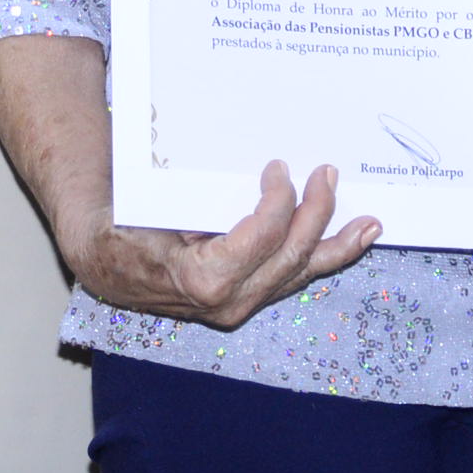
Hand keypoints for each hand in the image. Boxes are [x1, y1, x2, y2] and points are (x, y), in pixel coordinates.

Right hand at [65, 160, 379, 330]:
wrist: (101, 261)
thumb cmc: (121, 228)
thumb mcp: (149, 208)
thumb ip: (194, 202)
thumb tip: (246, 173)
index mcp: (205, 281)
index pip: (262, 238)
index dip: (279, 201)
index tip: (279, 167)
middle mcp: (230, 302)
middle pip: (291, 255)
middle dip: (316, 212)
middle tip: (327, 172)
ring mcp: (242, 305)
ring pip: (300, 273)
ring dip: (337, 244)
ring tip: (370, 222)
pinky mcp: (249, 299)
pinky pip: (291, 278)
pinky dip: (323, 258)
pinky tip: (351, 241)